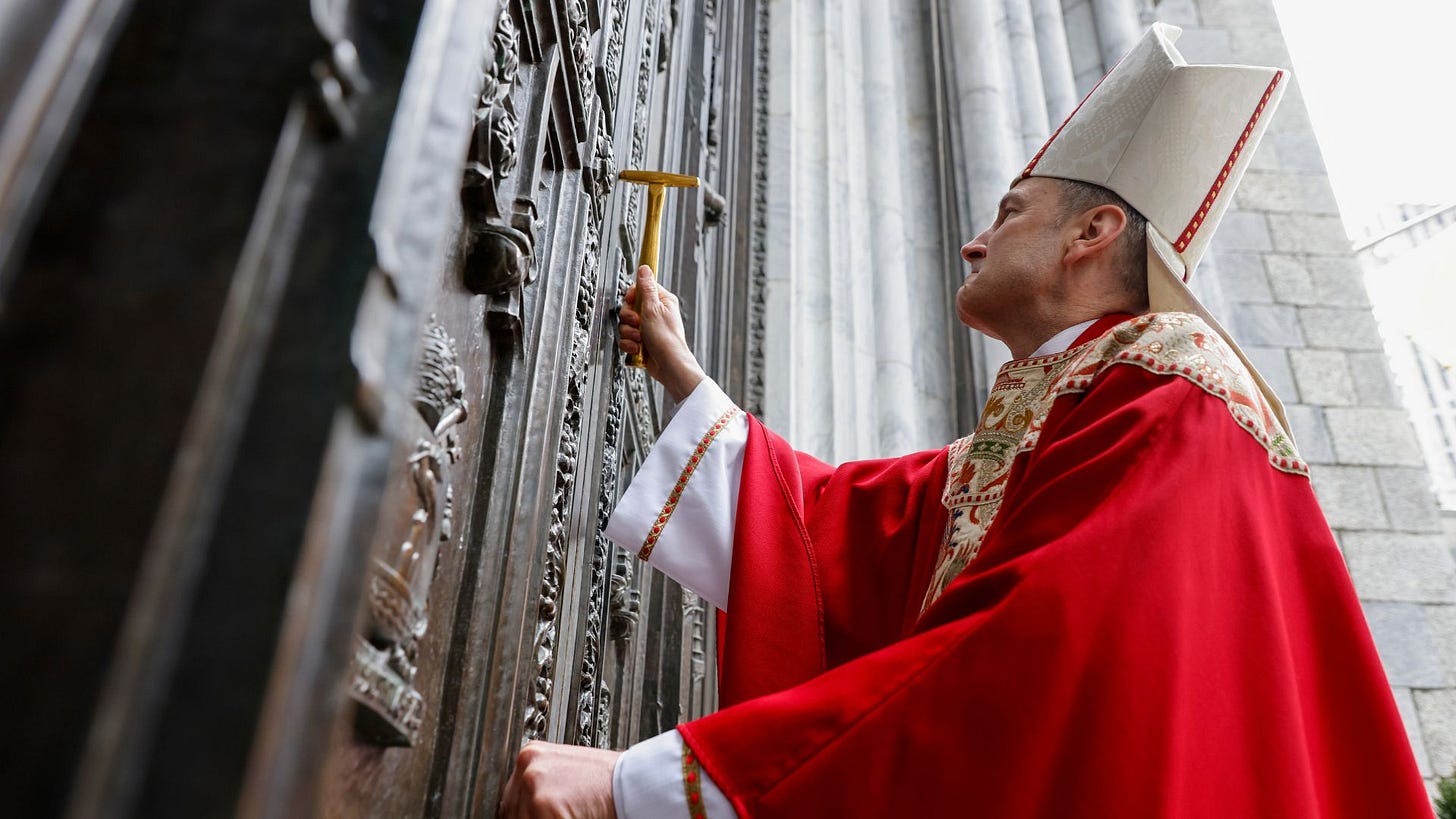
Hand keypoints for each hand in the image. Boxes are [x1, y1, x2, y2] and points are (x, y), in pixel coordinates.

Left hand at [500, 741, 623, 818]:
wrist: (633, 783)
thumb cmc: (606, 783)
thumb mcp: (565, 775)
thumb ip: (542, 787)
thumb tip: (526, 811)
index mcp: (531, 755)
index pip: (512, 799)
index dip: (526, 813)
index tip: (536, 815)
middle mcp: (528, 766)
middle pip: (513, 811)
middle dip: (532, 818)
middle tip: (558, 815)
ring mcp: (534, 785)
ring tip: (569, 815)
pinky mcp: (544, 805)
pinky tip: (573, 817)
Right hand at [617, 265, 705, 401]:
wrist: (669, 366)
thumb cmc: (666, 339)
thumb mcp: (653, 309)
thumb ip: (646, 288)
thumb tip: (644, 268)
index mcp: (662, 301)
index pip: (640, 289)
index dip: (632, 297)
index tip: (632, 303)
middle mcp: (655, 314)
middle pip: (629, 308)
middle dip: (629, 318)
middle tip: (638, 324)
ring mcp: (648, 329)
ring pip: (626, 325)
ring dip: (629, 333)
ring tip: (640, 339)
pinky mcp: (642, 342)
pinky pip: (627, 339)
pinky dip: (629, 345)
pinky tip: (637, 349)